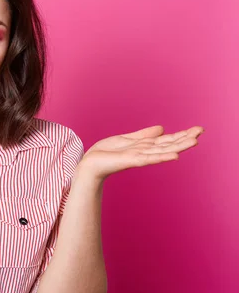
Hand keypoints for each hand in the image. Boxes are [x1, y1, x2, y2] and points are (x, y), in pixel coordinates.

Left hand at [79, 125, 203, 180]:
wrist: (90, 163)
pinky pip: (148, 159)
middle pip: (168, 144)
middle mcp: (144, 152)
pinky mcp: (130, 161)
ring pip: (162, 150)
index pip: (167, 140)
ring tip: (194, 141)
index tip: (198, 130)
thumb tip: (162, 128)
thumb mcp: (126, 139)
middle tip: (201, 132)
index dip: (181, 135)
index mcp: (144, 146)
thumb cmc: (106, 153)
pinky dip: (161, 156)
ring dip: (178, 146)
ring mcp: (139, 157)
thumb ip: (144, 135)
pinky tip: (174, 155)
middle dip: (184, 138)